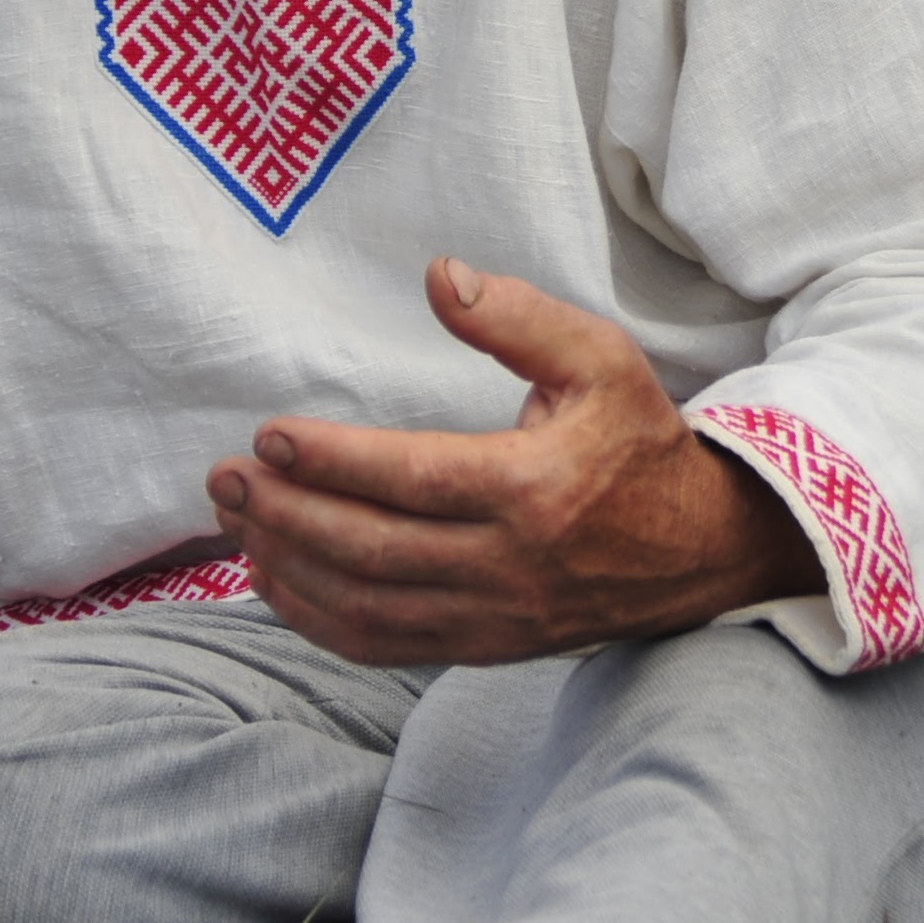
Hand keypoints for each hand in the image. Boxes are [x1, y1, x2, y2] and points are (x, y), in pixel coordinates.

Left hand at [207, 259, 820, 667]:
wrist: (699, 550)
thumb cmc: (637, 441)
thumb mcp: (601, 359)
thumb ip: (519, 317)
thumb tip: (440, 277)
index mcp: (535, 488)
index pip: (412, 478)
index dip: (332, 461)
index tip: (270, 436)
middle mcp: (510, 563)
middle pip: (373, 549)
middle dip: (286, 515)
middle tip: (224, 479)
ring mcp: (494, 616)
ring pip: (368, 605)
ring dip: (289, 567)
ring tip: (235, 521)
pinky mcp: (483, 646)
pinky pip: (384, 645)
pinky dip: (319, 621)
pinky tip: (275, 581)